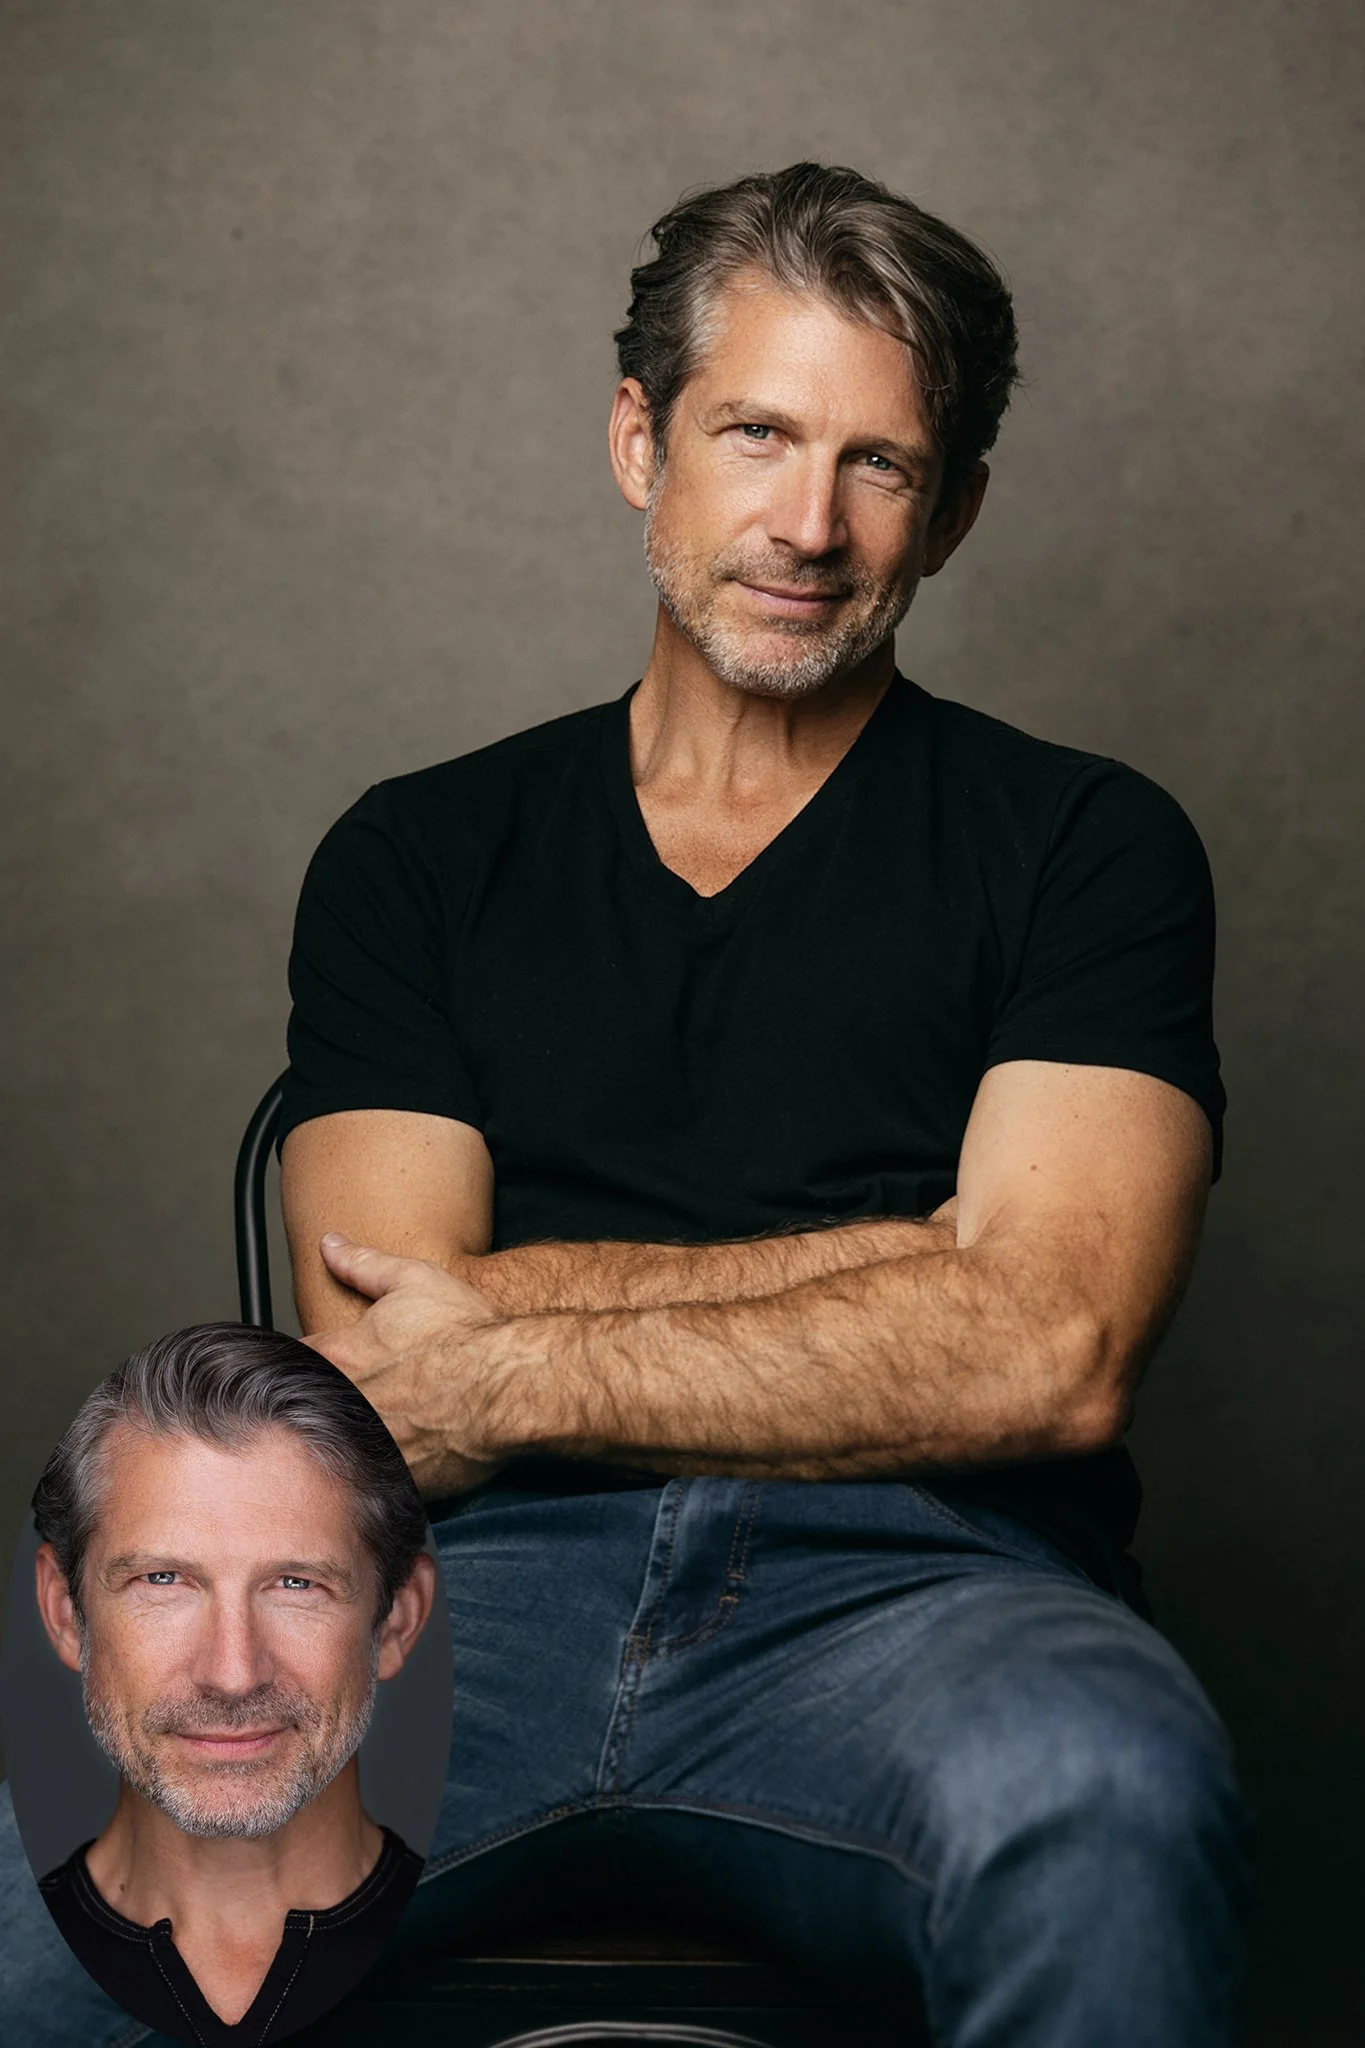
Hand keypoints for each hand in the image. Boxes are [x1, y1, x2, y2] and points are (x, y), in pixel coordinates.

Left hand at [306, 1234, 510, 1496]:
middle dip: (318, 1405)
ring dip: (345, 1439)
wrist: (507, 1386)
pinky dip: (377, 1470)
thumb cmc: (464, 1335)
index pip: (290, 1361)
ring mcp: (364, 1442)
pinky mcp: (392, 1475)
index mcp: (338, 1356)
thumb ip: (363, 1264)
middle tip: (342, 1401)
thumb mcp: (414, 1280)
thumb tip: (330, 1244)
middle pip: (304, 1408)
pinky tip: (397, 1460)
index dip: (301, 1364)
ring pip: (332, 1447)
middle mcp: (342, 1401)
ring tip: (379, 1432)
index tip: (316, 1365)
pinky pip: (371, 1478)